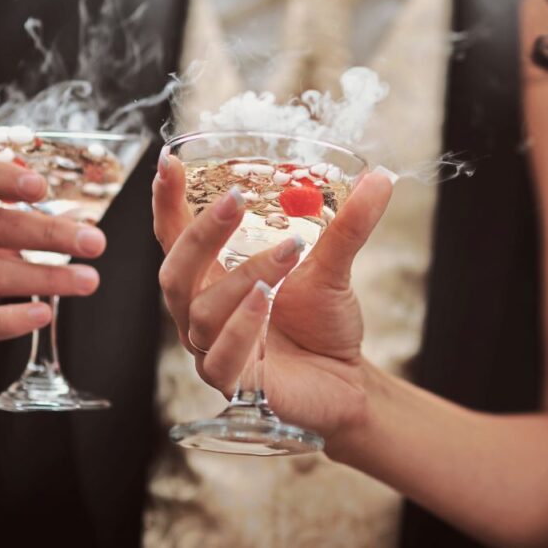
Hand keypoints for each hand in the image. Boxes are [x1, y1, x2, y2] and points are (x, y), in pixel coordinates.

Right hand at [153, 152, 393, 438]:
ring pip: (203, 312)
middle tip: (235, 200)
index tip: (168, 161)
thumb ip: (349, 225)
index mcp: (214, 279)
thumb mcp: (334, 268)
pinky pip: (221, 359)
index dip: (166, 202)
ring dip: (243, 278)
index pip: (176, 238)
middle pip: (176, 272)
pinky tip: (265, 302)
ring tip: (286, 254)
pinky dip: (242, 328)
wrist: (346, 382)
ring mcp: (213, 350)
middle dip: (201, 233)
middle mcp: (202, 313)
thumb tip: (380, 179)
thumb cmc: (322, 324)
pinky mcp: (234, 386)